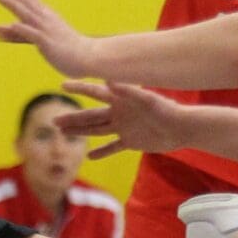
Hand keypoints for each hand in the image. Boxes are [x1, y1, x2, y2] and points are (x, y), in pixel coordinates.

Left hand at [0, 0, 98, 76]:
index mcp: (44, 14)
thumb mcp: (38, 37)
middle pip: (25, 0)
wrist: (89, 57)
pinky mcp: (48, 44)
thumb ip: (16, 33)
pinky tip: (12, 23)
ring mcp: (47, 30)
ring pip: (27, 14)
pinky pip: (34, 35)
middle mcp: (45, 18)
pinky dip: (23, 29)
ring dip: (13, 4)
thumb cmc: (64, 48)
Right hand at [55, 79, 191, 160]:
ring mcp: (123, 127)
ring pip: (97, 130)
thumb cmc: (166, 109)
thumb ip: (128, 90)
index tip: (63, 84)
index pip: (95, 92)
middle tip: (54, 121)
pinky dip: (102, 152)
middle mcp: (119, 112)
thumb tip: (108, 81)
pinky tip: (89, 156)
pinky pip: (112, 147)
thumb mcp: (147, 99)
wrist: (182, 128)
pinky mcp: (131, 141)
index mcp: (120, 99)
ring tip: (64, 134)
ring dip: (81, 132)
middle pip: (91, 116)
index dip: (79, 87)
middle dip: (73, 118)